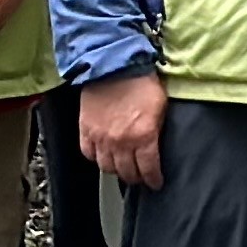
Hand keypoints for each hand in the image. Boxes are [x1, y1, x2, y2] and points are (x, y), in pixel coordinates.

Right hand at [79, 68, 168, 190]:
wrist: (113, 64)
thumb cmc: (141, 81)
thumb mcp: (161, 106)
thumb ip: (157, 130)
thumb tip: (157, 145)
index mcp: (143, 136)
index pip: (149, 169)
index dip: (153, 179)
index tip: (155, 182)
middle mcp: (121, 142)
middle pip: (127, 172)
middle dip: (136, 177)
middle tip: (140, 176)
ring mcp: (101, 138)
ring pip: (107, 167)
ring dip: (116, 170)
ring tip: (122, 168)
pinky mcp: (85, 130)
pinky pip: (89, 154)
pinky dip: (96, 158)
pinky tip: (103, 156)